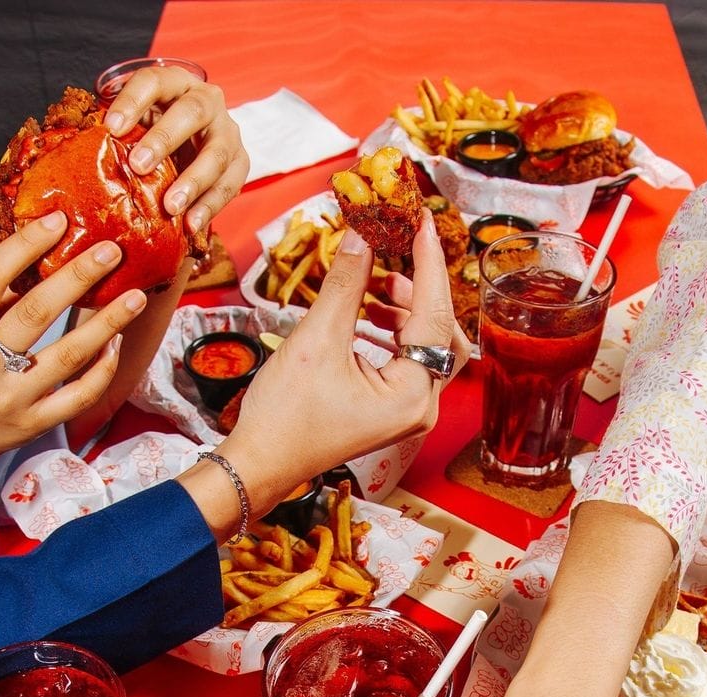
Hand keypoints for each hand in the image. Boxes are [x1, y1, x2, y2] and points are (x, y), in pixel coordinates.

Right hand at [0, 211, 147, 473]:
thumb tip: (42, 251)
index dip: (25, 246)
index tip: (58, 221)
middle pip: (35, 313)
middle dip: (77, 278)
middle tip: (111, 251)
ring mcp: (12, 398)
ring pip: (68, 355)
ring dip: (106, 323)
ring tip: (135, 297)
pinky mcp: (36, 424)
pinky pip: (79, 394)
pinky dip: (102, 368)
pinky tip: (116, 343)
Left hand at [102, 68, 248, 236]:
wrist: (196, 145)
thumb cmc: (156, 134)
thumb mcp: (139, 123)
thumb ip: (120, 128)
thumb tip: (77, 147)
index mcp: (178, 83)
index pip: (155, 82)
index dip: (132, 102)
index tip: (110, 128)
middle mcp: (209, 102)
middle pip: (192, 113)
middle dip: (165, 140)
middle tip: (139, 166)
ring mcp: (228, 133)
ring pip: (217, 154)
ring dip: (193, 182)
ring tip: (171, 207)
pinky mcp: (241, 164)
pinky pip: (229, 186)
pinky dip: (210, 207)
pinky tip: (191, 224)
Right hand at [201, 209, 467, 521]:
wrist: (262, 462)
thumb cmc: (285, 416)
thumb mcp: (317, 339)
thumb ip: (347, 284)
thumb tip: (363, 236)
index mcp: (411, 396)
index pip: (434, 316)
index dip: (429, 265)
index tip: (423, 224)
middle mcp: (420, 408)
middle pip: (444, 335)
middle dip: (424, 292)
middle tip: (398, 257)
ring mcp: (408, 413)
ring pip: (429, 348)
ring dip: (408, 311)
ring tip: (377, 286)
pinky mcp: (392, 411)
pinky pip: (410, 363)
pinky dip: (396, 333)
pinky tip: (370, 314)